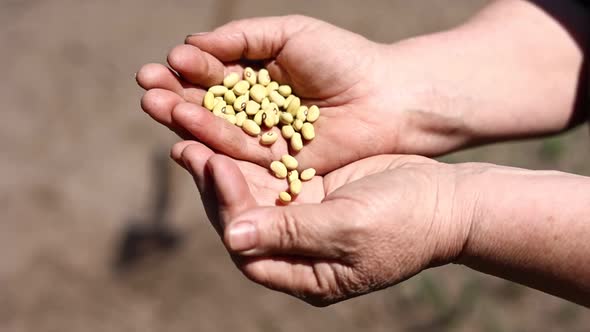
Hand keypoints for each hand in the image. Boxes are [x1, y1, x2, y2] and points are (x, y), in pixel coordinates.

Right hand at [137, 15, 436, 174]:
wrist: (387, 99)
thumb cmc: (343, 59)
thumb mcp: (289, 34)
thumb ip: (241, 38)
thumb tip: (192, 44)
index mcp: (258, 73)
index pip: (214, 72)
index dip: (188, 69)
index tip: (164, 64)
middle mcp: (257, 108)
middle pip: (208, 103)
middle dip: (177, 95)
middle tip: (146, 89)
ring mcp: (265, 137)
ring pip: (219, 130)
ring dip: (187, 119)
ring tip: (157, 106)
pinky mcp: (275, 165)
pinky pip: (241, 157)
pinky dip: (214, 148)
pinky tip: (185, 138)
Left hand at [172, 141, 473, 305]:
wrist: (445, 200)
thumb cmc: (406, 221)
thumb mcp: (352, 229)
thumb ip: (293, 233)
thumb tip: (233, 239)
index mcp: (305, 274)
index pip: (250, 247)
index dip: (229, 207)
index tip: (218, 166)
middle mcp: (296, 251)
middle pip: (241, 220)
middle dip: (215, 185)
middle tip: (190, 146)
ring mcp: (301, 220)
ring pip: (249, 194)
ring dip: (222, 165)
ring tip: (194, 132)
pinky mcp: (308, 191)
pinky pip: (269, 173)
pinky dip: (247, 153)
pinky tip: (227, 130)